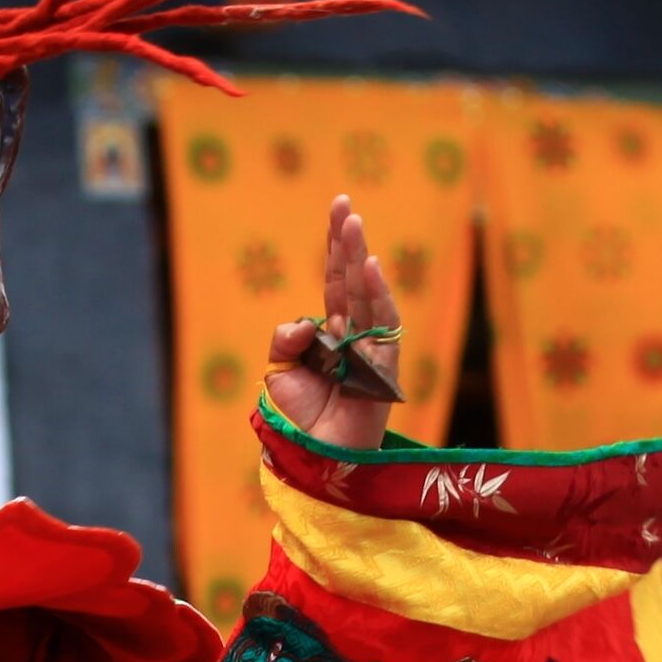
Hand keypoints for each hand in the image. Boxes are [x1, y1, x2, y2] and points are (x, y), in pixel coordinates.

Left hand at [260, 195, 402, 452]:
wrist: (313, 455)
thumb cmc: (298, 417)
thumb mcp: (278, 370)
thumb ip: (286, 338)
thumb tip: (306, 322)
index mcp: (330, 330)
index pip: (334, 279)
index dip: (334, 245)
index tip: (338, 207)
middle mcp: (353, 333)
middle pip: (351, 279)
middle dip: (347, 241)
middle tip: (344, 205)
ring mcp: (370, 348)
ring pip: (367, 295)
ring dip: (360, 259)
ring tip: (355, 225)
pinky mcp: (383, 367)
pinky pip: (383, 326)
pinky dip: (377, 295)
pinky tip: (371, 268)